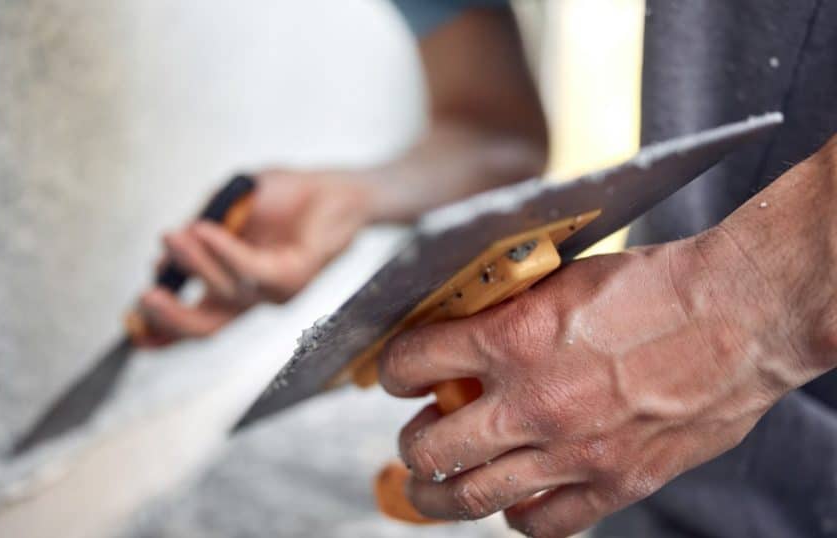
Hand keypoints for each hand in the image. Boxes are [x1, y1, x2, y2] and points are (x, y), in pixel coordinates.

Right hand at [133, 170, 373, 346]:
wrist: (340, 187)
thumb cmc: (288, 195)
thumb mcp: (230, 205)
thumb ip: (201, 228)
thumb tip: (166, 254)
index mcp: (236, 287)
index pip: (197, 320)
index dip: (163, 330)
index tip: (130, 326)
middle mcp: (255, 297)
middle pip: (207, 327)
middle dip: (171, 318)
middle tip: (144, 297)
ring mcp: (276, 291)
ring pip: (226, 291)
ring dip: (195, 263)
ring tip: (171, 237)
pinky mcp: (296, 275)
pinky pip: (252, 269)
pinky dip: (224, 251)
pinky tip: (204, 231)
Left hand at [376, 235, 796, 536]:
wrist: (741, 316)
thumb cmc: (657, 288)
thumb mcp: (560, 281)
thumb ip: (504, 315)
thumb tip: (457, 334)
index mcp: (511, 339)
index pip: (413, 362)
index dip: (392, 370)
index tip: (396, 375)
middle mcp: (532, 402)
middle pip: (429, 447)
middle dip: (410, 444)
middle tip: (415, 437)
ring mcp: (571, 453)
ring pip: (471, 497)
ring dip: (438, 495)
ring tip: (432, 486)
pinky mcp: (613, 484)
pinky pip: (541, 523)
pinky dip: (515, 516)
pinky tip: (512, 500)